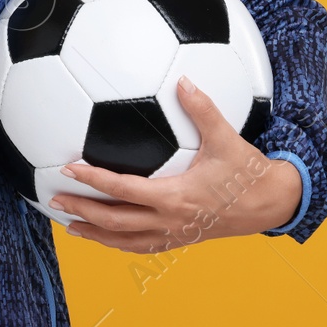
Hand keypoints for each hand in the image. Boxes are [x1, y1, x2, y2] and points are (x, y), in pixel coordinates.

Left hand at [49, 75, 300, 253]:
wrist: (272, 204)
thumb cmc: (248, 171)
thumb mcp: (226, 137)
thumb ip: (202, 108)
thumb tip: (183, 80)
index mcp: (176, 197)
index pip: (123, 190)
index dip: (93, 180)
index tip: (69, 168)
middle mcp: (171, 220)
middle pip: (116, 222)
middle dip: (82, 212)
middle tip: (54, 200)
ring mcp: (175, 234)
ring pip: (126, 242)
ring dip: (96, 234)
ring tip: (70, 227)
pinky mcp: (181, 239)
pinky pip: (143, 247)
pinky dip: (119, 243)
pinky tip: (106, 236)